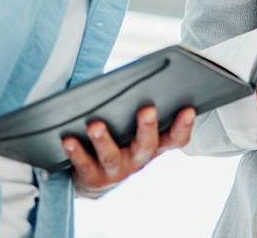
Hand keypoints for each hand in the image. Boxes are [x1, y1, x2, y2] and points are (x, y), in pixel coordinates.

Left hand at [62, 105, 193, 194]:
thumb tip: (139, 78)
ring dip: (104, 140)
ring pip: (112, 156)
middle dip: (147, 127)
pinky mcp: (92, 177)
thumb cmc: (120, 140)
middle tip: (147, 109)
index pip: (176, 138)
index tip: (188, 108)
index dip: (184, 126)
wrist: (95, 178)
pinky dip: (76, 151)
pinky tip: (68, 139)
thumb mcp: (135, 128)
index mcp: (154, 145)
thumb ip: (138, 107)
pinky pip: (84, 164)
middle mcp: (138, 159)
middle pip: (146, 145)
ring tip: (95, 124)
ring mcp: (116, 170)